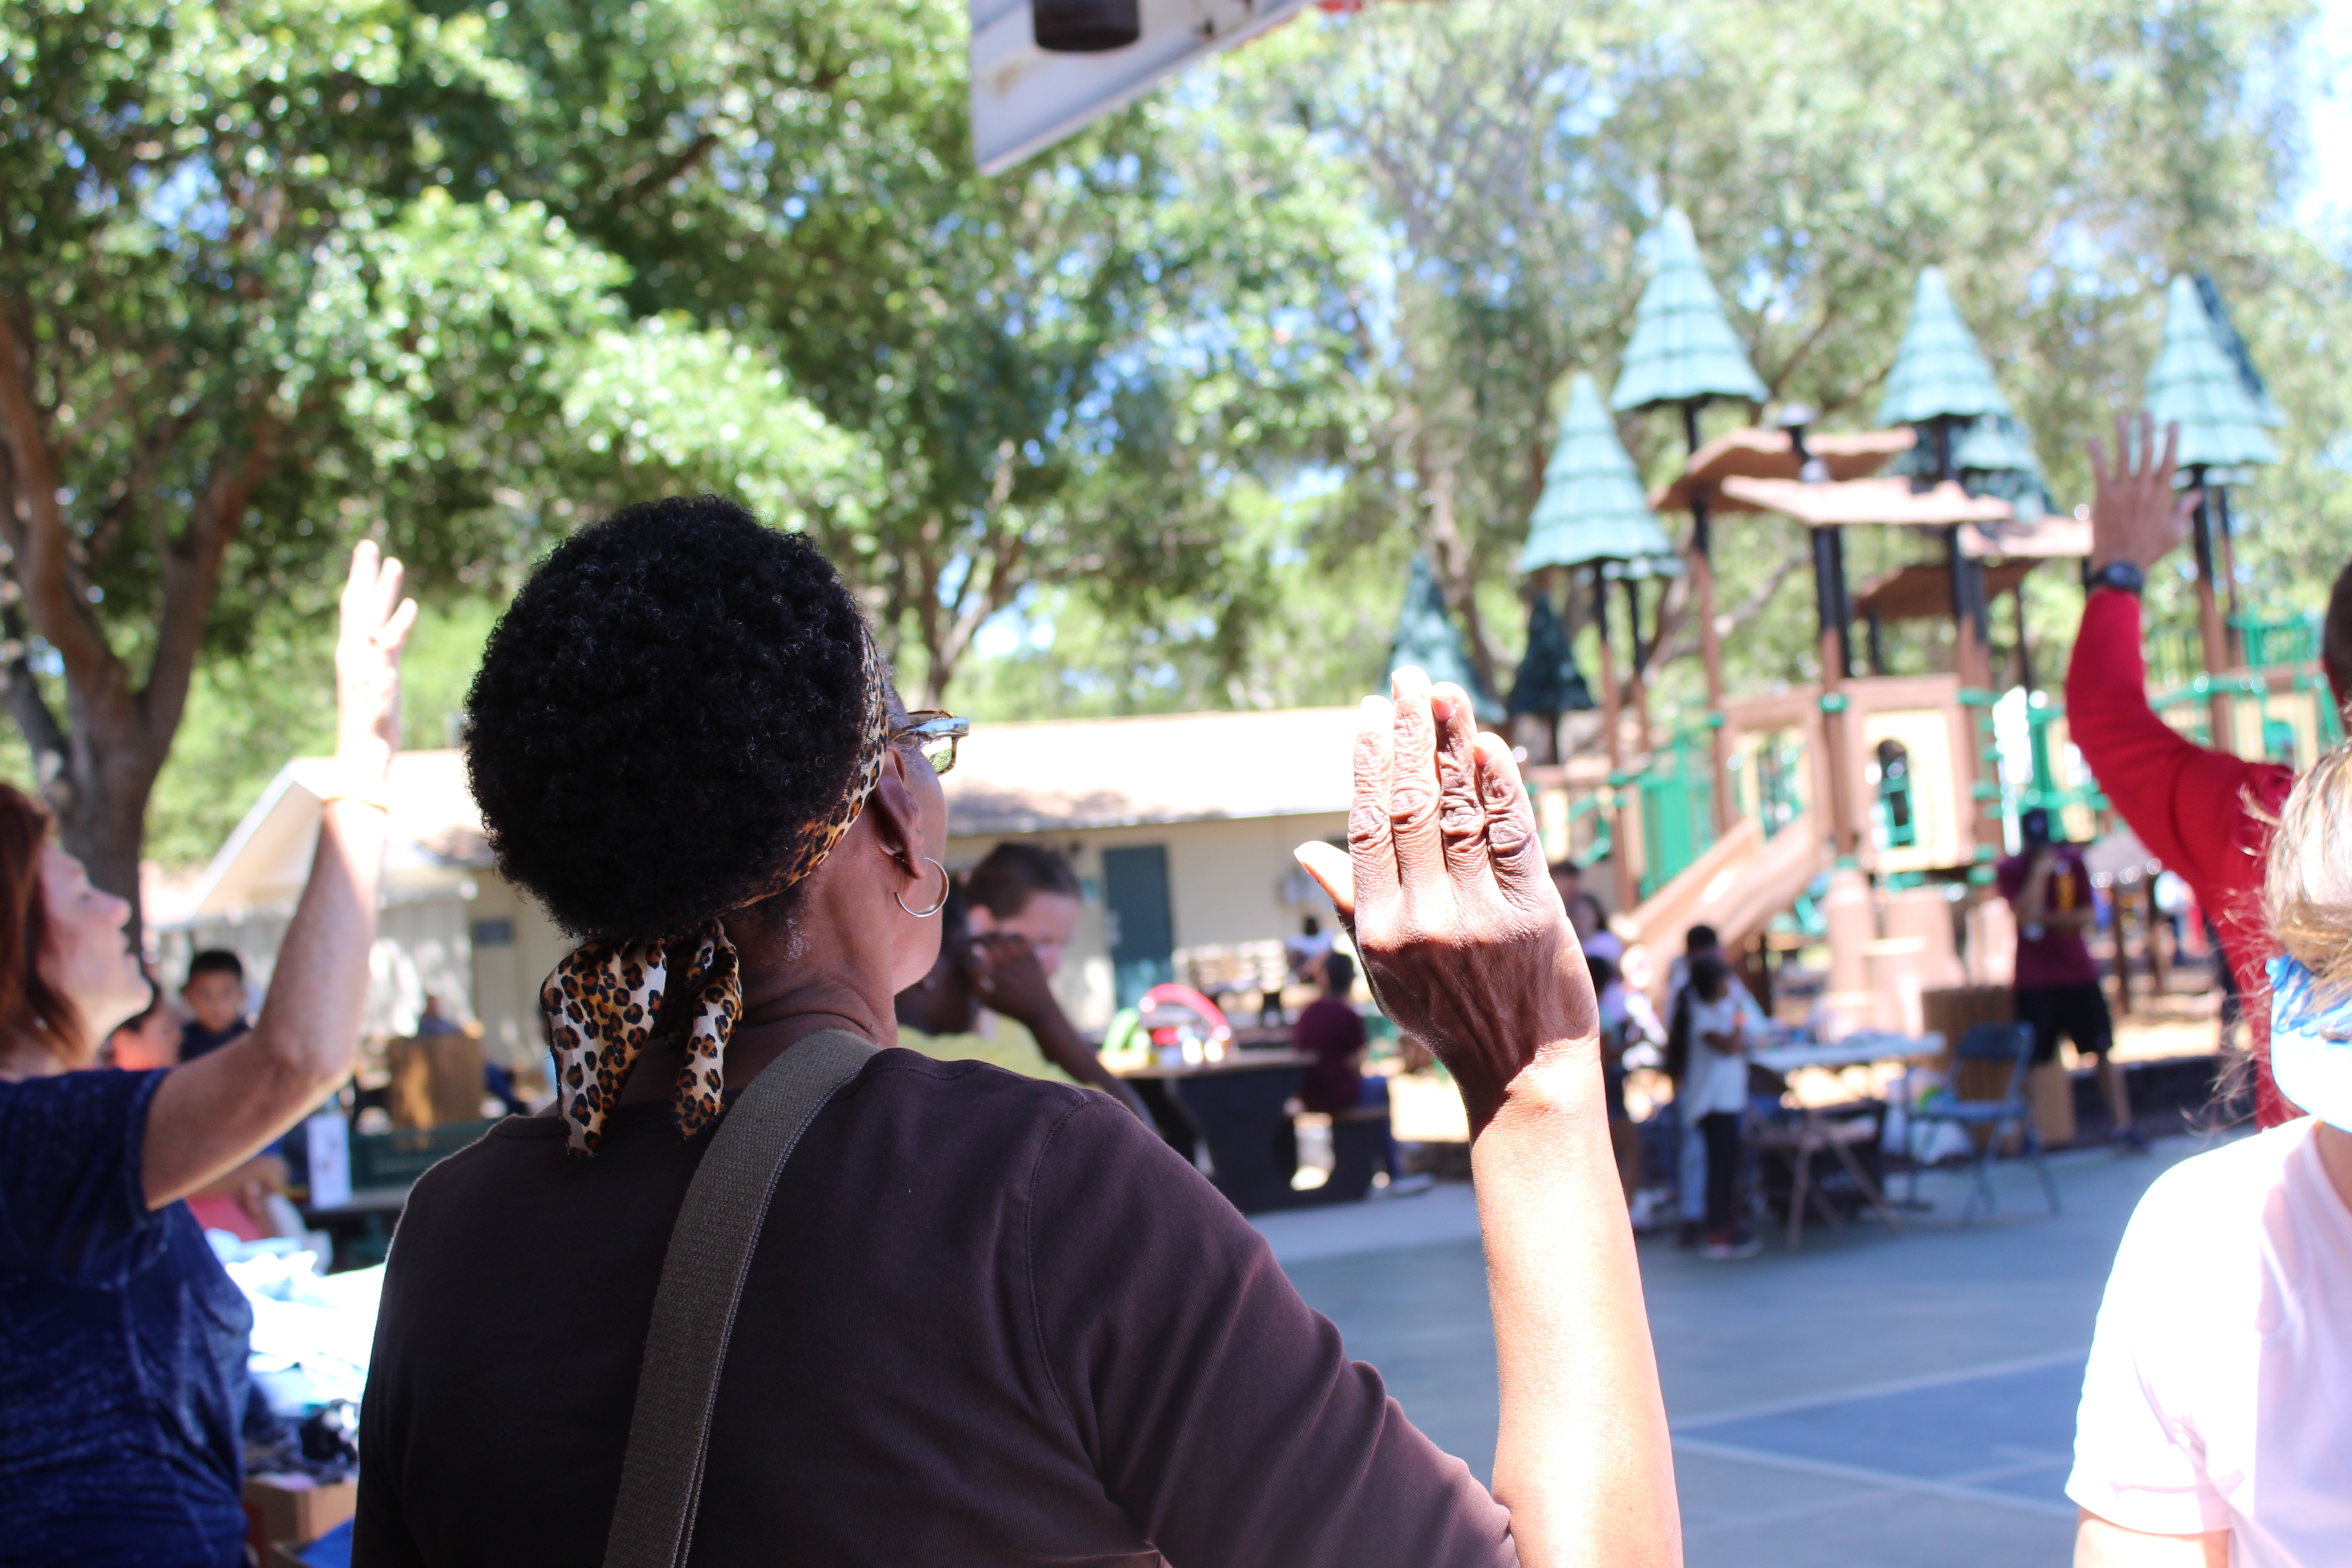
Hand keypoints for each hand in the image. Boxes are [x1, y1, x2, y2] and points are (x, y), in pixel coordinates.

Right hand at [335, 540, 418, 783]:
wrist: (362, 750)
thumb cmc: (368, 725)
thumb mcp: (372, 686)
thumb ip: (377, 664)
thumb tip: (385, 654)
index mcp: (349, 654)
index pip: (351, 611)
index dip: (358, 584)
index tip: (364, 561)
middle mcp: (352, 653)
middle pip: (355, 603)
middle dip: (362, 573)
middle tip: (368, 544)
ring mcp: (364, 662)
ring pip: (371, 615)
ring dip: (383, 587)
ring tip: (393, 561)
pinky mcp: (380, 674)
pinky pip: (390, 642)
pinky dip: (401, 622)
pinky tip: (412, 603)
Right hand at [963, 933, 1058, 1029]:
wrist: (1040, 1011)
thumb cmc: (1011, 1007)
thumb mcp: (989, 1003)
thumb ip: (975, 986)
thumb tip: (967, 966)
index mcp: (995, 982)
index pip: (972, 962)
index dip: (963, 957)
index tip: (962, 956)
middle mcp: (1007, 969)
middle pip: (987, 944)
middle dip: (976, 940)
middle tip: (973, 941)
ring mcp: (1021, 962)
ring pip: (1002, 938)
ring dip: (992, 935)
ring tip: (988, 938)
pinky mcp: (1032, 958)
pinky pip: (1020, 938)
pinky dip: (1011, 935)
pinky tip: (1006, 940)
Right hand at [1295, 668, 1597, 1130]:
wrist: (1522, 1072)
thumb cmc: (1448, 1018)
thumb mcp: (1383, 972)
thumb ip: (1347, 904)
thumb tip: (1306, 850)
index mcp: (1379, 929)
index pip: (1367, 826)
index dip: (1367, 764)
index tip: (1369, 713)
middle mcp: (1424, 918)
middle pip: (1411, 806)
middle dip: (1409, 734)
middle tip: (1408, 679)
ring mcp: (1480, 915)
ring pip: (1461, 810)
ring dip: (1453, 744)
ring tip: (1446, 692)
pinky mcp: (1534, 913)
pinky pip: (1514, 836)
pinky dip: (1503, 786)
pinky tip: (1490, 744)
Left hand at [2087, 413, 2197, 572]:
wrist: (2123, 563)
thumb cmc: (2150, 549)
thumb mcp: (2175, 531)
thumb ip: (2185, 509)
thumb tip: (2198, 494)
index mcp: (2162, 493)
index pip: (2169, 460)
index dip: (2172, 439)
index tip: (2173, 422)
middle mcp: (2144, 488)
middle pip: (2147, 452)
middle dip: (2148, 430)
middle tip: (2147, 412)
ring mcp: (2123, 491)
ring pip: (2124, 455)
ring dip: (2123, 434)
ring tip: (2122, 417)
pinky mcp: (2103, 497)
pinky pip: (2099, 470)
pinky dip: (2095, 453)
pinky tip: (2091, 438)